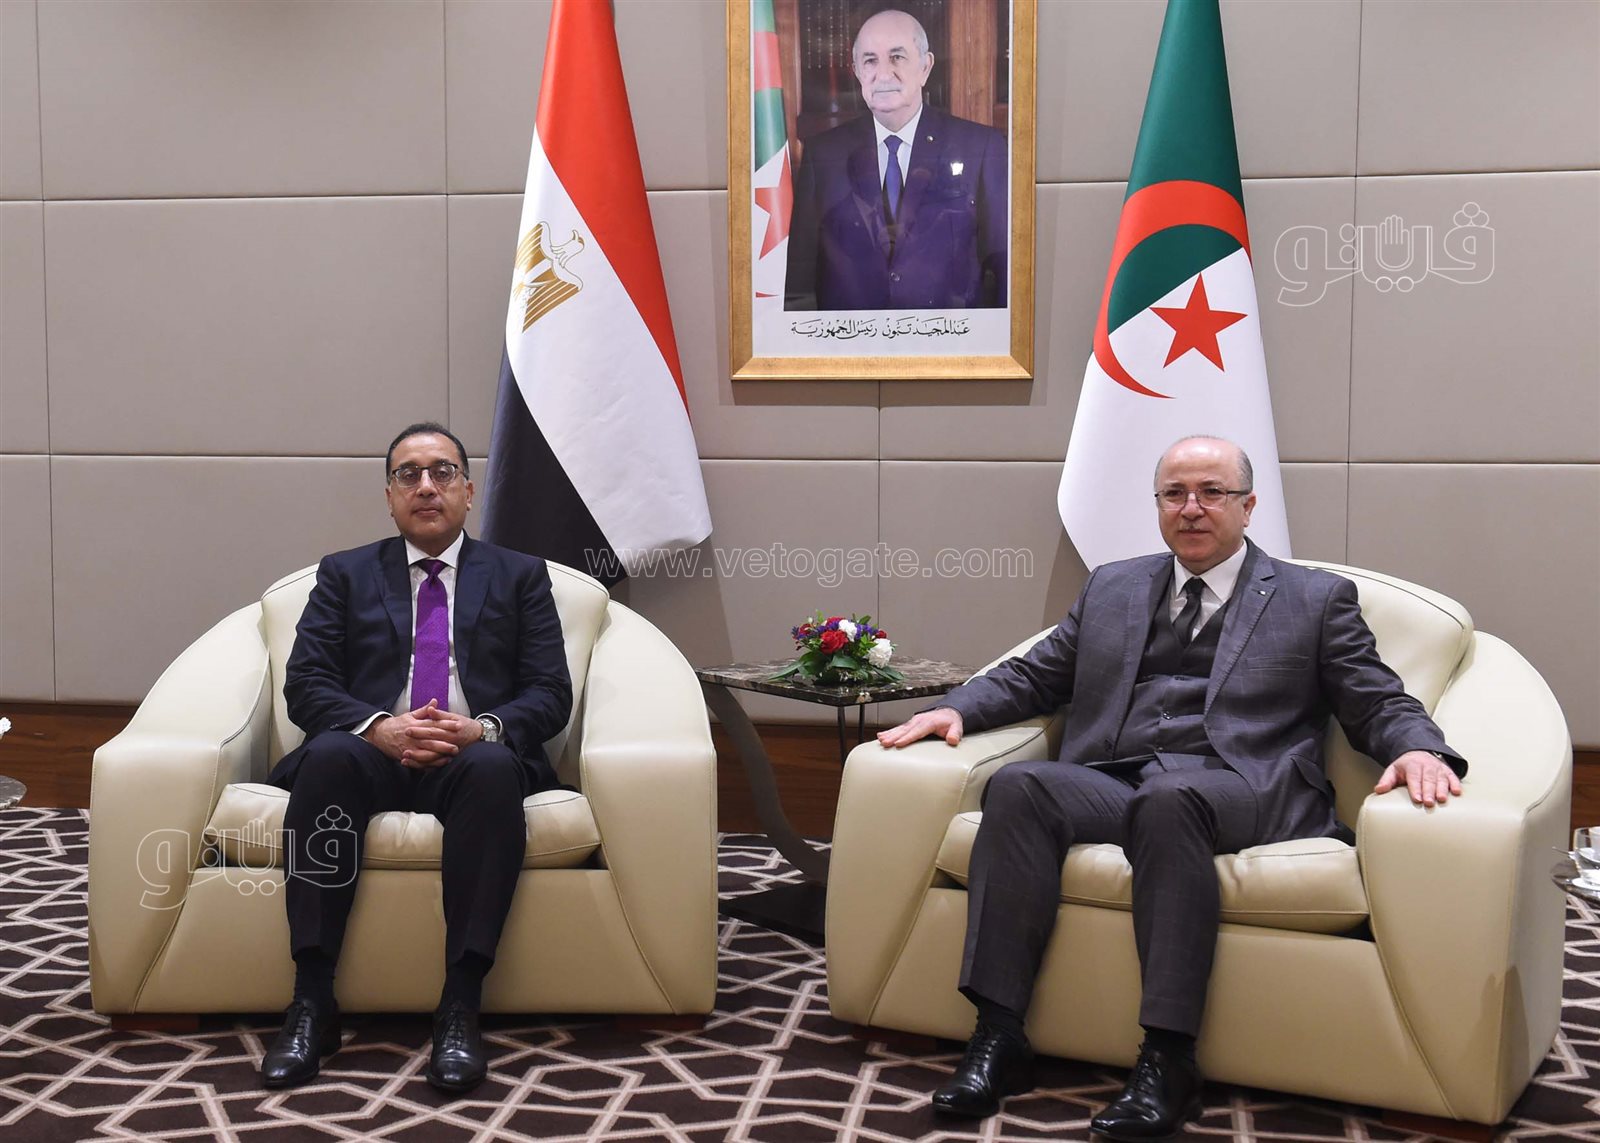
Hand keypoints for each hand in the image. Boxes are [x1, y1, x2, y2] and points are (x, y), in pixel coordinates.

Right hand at [363, 701, 481, 768]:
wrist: (379, 735)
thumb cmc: (397, 724)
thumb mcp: (409, 715)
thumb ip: (424, 710)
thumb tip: (435, 701)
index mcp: (415, 724)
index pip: (433, 724)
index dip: (447, 725)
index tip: (458, 725)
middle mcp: (413, 737)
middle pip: (431, 740)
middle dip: (445, 742)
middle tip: (458, 744)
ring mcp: (409, 748)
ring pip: (426, 752)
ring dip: (439, 754)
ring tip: (451, 755)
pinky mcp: (407, 757)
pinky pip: (420, 762)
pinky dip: (430, 763)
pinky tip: (440, 763)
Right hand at [876, 708, 963, 748]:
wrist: (947, 713)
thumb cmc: (950, 722)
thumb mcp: (957, 727)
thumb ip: (955, 733)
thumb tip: (952, 740)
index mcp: (929, 722)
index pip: (917, 731)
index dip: (908, 738)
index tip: (899, 743)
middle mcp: (919, 720)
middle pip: (905, 730)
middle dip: (894, 736)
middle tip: (885, 743)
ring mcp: (913, 722)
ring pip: (899, 729)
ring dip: (889, 734)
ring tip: (880, 740)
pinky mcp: (910, 724)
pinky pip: (898, 728)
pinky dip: (889, 732)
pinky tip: (881, 736)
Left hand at [1373, 749, 1461, 807]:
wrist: (1418, 752)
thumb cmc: (1405, 767)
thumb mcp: (1393, 771)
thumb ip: (1386, 780)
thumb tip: (1378, 791)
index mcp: (1412, 765)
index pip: (1414, 777)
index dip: (1416, 788)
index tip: (1417, 799)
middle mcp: (1426, 765)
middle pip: (1428, 779)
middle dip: (1429, 791)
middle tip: (1429, 803)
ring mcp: (1438, 768)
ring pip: (1441, 779)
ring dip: (1442, 789)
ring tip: (1442, 799)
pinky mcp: (1447, 771)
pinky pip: (1453, 777)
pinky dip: (1455, 784)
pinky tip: (1457, 792)